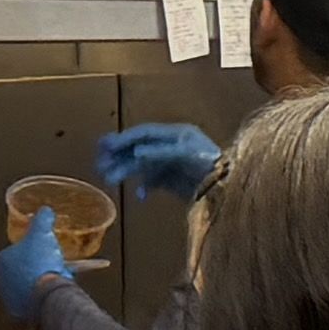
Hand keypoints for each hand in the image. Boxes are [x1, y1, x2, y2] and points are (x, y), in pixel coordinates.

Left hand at [0, 218, 76, 324]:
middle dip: (36, 264)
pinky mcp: (18, 309)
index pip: (18, 249)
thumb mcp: (42, 233)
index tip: (45, 248)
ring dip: (39, 280)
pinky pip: (31, 298)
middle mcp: (2, 277)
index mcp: (4, 258)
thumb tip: (45, 211)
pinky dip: (40, 294)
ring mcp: (9, 295)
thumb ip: (42, 219)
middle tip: (51, 262)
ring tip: (55, 276)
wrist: (45, 293)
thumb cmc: (40, 263)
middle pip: (22, 267)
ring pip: (26, 283)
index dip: (34, 247)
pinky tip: (51, 290)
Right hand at [96, 121, 222, 201]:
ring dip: (126, 171)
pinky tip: (140, 196)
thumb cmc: (211, 168)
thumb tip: (136, 152)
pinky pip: (154, 181)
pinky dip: (145, 187)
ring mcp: (174, 163)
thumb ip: (160, 153)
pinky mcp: (175, 180)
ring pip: (143, 165)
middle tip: (100, 164)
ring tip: (109, 179)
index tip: (105, 146)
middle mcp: (173, 146)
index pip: (145, 133)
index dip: (124, 138)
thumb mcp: (186, 156)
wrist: (228, 190)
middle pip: (140, 148)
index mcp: (177, 135)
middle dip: (120, 156)